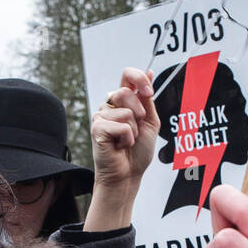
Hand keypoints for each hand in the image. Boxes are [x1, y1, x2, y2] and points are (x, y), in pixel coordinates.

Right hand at [85, 67, 158, 230]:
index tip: (149, 92)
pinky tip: (119, 146)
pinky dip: (126, 138)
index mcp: (123, 101)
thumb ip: (148, 99)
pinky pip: (121, 126)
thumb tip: (149, 72)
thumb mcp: (149, 121)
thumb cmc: (137, 152)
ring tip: (126, 141)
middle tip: (135, 130)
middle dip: (138, 113)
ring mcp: (101, 116)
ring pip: (126, 111)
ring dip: (133, 130)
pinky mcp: (97, 129)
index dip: (139, 78)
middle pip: (125, 92)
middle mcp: (109, 105)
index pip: (127, 75)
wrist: (128, 175)